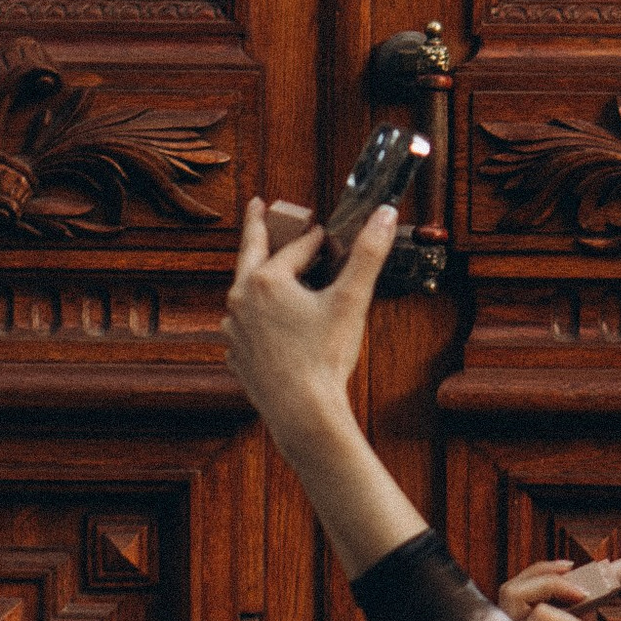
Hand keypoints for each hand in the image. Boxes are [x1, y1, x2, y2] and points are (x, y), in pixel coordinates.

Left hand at [220, 194, 398, 453]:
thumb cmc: (325, 357)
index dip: (317, 240)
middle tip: (257, 208)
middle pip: (251, 254)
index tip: (328, 235)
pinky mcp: (236, 354)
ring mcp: (235, 328)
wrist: (303, 413)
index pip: (297, 248)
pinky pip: (244, 328)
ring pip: (245, 294)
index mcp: (266, 280)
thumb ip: (368, 254)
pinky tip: (264, 325)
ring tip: (263, 272)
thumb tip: (385, 214)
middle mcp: (241, 299)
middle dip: (258, 228)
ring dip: (256, 280)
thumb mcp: (351, 300)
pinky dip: (255, 319)